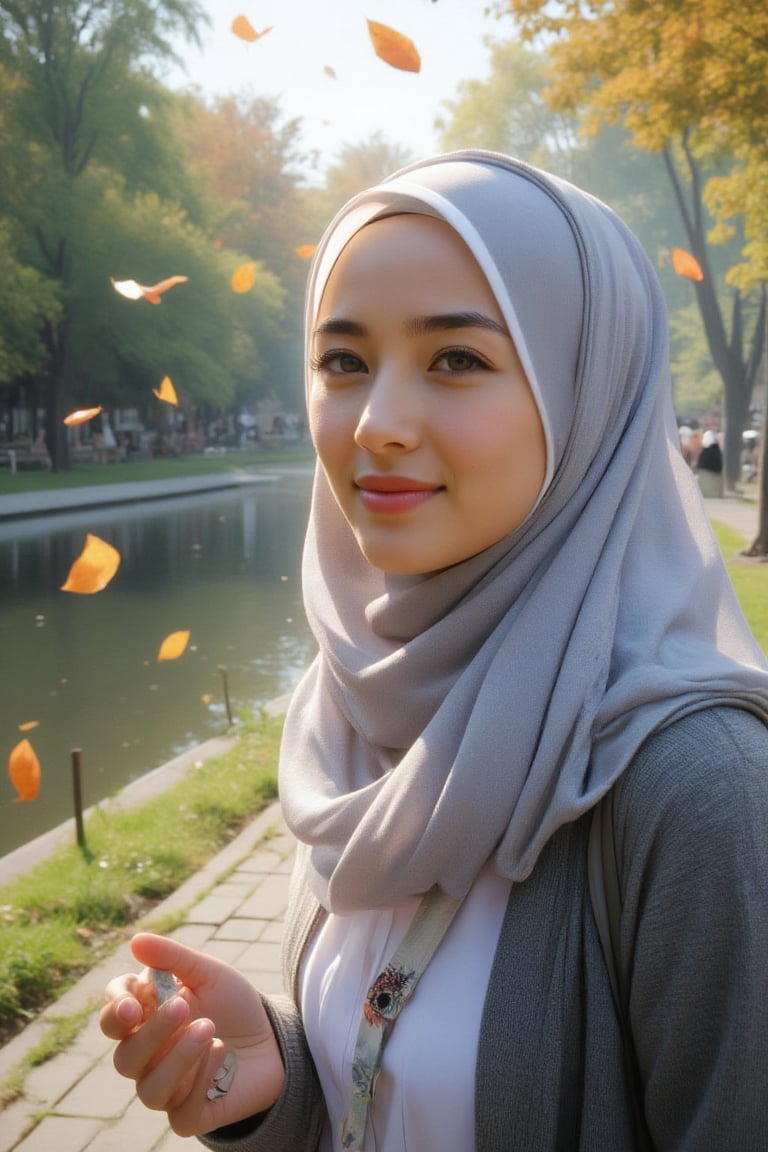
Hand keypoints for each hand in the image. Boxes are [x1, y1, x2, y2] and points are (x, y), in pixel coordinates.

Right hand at [100, 932, 284, 1136]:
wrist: (273, 1039)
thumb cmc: (232, 1005)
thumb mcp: (208, 973)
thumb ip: (172, 958)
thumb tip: (135, 940)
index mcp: (146, 1020)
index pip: (113, 1018)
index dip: (115, 1010)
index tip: (133, 1003)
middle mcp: (148, 1058)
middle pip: (125, 1057)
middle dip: (150, 1034)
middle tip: (182, 1007)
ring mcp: (167, 1089)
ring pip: (148, 1089)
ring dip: (177, 1058)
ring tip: (209, 1029)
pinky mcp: (190, 1115)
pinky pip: (181, 1113)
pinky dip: (201, 1082)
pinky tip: (222, 1055)